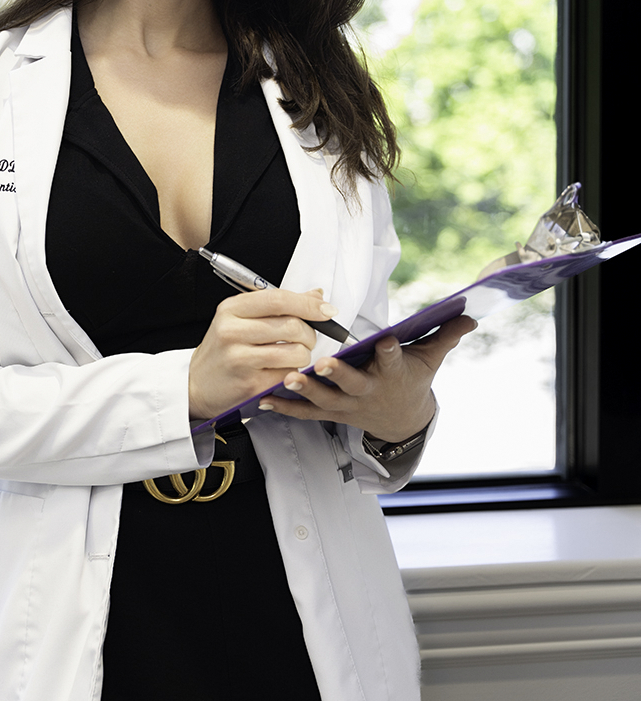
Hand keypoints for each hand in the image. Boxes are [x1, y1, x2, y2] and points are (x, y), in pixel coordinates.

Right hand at [188, 288, 336, 419]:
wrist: (196, 386)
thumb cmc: (222, 351)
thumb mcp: (241, 319)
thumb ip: (279, 306)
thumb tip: (316, 296)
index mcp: (232, 309)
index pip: (278, 299)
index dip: (308, 304)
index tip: (326, 310)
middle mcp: (232, 331)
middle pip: (291, 325)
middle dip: (310, 334)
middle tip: (307, 339)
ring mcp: (240, 359)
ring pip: (295, 352)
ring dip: (304, 356)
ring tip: (293, 356)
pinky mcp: (250, 384)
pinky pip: (288, 375)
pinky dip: (294, 374)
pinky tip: (283, 372)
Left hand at [258, 314, 476, 441]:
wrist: (402, 421)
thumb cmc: (411, 380)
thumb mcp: (430, 358)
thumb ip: (445, 335)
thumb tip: (471, 315)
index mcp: (392, 374)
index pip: (394, 361)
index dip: (391, 352)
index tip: (387, 341)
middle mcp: (368, 392)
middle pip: (352, 384)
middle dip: (338, 376)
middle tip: (323, 365)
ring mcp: (347, 406)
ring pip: (324, 400)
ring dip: (304, 391)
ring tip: (286, 379)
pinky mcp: (330, 413)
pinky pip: (305, 413)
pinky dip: (285, 408)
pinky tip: (264, 398)